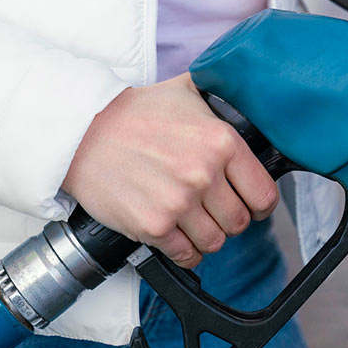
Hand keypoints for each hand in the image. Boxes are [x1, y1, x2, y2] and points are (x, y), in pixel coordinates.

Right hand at [62, 73, 278, 267]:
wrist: (83, 133)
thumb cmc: (134, 113)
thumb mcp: (187, 92)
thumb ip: (222, 99)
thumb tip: (248, 97)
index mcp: (221, 142)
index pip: (264, 193)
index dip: (260, 204)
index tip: (252, 205)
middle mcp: (204, 173)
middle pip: (240, 221)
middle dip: (230, 219)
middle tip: (214, 210)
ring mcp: (179, 202)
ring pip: (215, 242)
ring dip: (206, 236)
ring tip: (192, 221)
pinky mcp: (153, 226)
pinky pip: (187, 255)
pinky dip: (185, 251)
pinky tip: (177, 235)